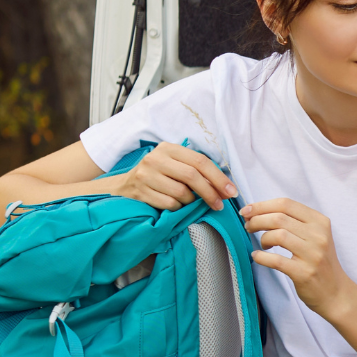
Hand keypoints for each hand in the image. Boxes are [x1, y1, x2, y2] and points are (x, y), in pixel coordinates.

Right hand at [114, 142, 236, 210]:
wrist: (125, 186)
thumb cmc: (158, 176)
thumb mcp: (175, 166)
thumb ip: (196, 171)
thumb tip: (225, 187)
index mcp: (169, 148)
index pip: (200, 161)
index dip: (219, 178)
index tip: (231, 191)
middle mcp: (156, 158)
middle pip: (192, 176)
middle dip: (210, 193)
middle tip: (220, 205)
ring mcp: (146, 175)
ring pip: (181, 193)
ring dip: (191, 202)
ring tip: (189, 202)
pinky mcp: (141, 191)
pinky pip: (170, 204)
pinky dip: (178, 208)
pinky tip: (175, 205)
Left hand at [242, 198, 351, 317]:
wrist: (335, 292)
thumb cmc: (320, 262)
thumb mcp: (315, 236)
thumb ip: (294, 222)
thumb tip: (260, 212)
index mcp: (320, 222)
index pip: (286, 204)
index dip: (262, 205)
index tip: (247, 211)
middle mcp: (318, 236)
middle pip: (279, 217)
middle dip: (257, 220)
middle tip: (248, 227)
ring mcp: (312, 255)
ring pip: (277, 235)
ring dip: (262, 238)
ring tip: (262, 244)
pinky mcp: (304, 273)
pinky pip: (275, 260)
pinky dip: (261, 257)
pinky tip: (257, 256)